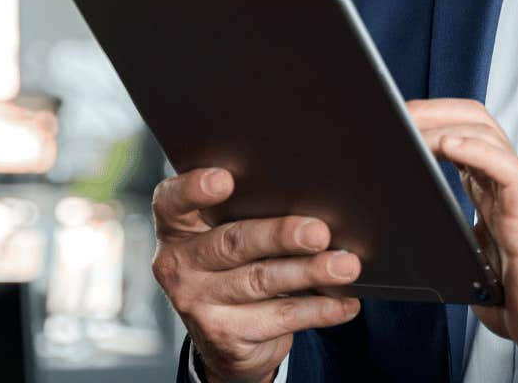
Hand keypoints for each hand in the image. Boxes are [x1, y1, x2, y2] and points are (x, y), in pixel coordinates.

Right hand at [150, 167, 362, 382]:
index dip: (195, 189)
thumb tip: (312, 200)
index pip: (173, 201)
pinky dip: (319, 309)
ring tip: (344, 265)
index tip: (225, 179)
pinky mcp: (225, 336)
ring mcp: (198, 304)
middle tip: (318, 232)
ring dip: (309, 272)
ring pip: (261, 281)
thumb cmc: (232, 266)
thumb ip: (246, 213)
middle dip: (280, 235)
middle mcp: (179, 265)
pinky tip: (345, 301)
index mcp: (176, 228)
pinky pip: (280, 318)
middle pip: (232, 243)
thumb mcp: (224, 236)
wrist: (223, 338)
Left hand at [410, 99, 517, 376]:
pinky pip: (507, 171)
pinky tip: (450, 145)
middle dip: (433, 109)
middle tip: (396, 112)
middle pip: (475, 122)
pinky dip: (478, 151)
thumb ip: (447, 245)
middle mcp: (506, 188)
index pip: (464, 134)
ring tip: (414, 124)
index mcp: (491, 194)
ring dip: (446, 123)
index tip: (395, 120)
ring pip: (488, 135)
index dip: (431, 120)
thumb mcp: (471, 265)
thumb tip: (402, 247)